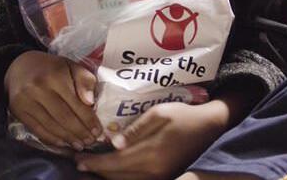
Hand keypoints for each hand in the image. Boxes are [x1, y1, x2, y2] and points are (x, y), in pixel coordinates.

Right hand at [5, 51, 102, 150]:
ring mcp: (26, 101)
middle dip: (80, 132)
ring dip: (68, 138)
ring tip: (79, 144)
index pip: (76, 104)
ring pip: (51, 126)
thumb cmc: (51, 68)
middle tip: (90, 141)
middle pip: (64, 118)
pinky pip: (37, 129)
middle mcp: (38, 89)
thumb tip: (90, 102)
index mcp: (55, 76)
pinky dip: (52, 139)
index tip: (97, 131)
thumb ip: (85, 80)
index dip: (88, 120)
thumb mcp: (71, 66)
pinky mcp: (18, 110)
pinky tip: (63, 143)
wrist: (20, 66)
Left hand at [75, 101, 226, 179]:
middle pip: (118, 175)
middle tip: (78, 162)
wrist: (208, 127)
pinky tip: (111, 169)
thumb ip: (136, 129)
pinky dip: (120, 176)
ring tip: (90, 167)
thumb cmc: (182, 114)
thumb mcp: (158, 113)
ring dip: (106, 175)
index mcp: (152, 153)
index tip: (77, 158)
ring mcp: (160, 176)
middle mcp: (155, 170)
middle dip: (96, 171)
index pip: (116, 162)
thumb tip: (114, 143)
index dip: (95, 162)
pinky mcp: (163, 177)